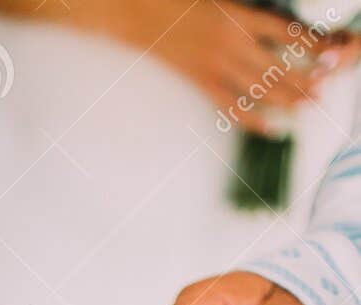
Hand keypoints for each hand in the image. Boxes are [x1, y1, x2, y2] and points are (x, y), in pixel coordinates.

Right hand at [82, 0, 359, 130]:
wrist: (141, 14)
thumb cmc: (178, 1)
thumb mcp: (219, 0)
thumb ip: (246, 16)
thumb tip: (271, 30)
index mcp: (239, 17)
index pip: (285, 31)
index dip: (309, 44)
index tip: (328, 53)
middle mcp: (232, 43)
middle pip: (277, 66)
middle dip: (304, 80)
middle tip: (324, 91)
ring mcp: (216, 66)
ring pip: (260, 89)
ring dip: (287, 100)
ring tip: (309, 108)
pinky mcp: (201, 82)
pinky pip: (232, 106)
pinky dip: (253, 119)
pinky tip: (272, 128)